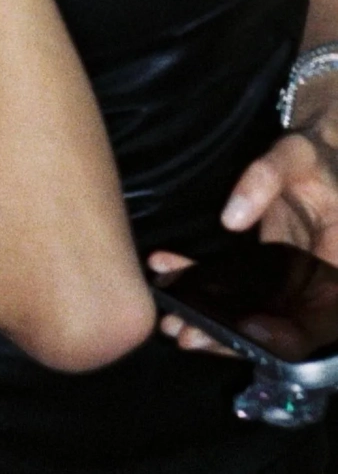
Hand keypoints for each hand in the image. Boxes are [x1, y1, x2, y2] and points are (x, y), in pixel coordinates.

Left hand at [148, 128, 337, 355]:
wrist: (317, 152)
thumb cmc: (314, 156)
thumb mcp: (297, 157)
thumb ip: (266, 178)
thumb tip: (231, 221)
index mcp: (333, 267)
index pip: (308, 317)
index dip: (275, 334)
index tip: (235, 330)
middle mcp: (312, 282)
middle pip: (273, 324)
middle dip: (228, 336)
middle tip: (185, 333)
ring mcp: (286, 278)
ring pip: (250, 311)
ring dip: (210, 319)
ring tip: (171, 320)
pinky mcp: (265, 267)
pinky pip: (234, 283)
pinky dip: (201, 282)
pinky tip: (168, 273)